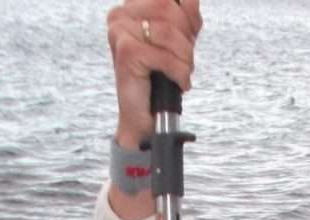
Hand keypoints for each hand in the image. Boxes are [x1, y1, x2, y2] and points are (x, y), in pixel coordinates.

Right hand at [107, 0, 202, 147]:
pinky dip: (180, 73)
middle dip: (186, 37)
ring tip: (182, 73)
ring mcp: (121, 32)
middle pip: (168, 7)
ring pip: (169, 32)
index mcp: (130, 7)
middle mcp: (120, 15)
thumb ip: (185, 16)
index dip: (186, 16)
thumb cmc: (159, 78)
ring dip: (185, 57)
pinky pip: (166, 56)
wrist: (144, 118)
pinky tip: (179, 83)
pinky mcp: (127, 52)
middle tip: (186, 60)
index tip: (189, 38)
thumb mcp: (178, 40)